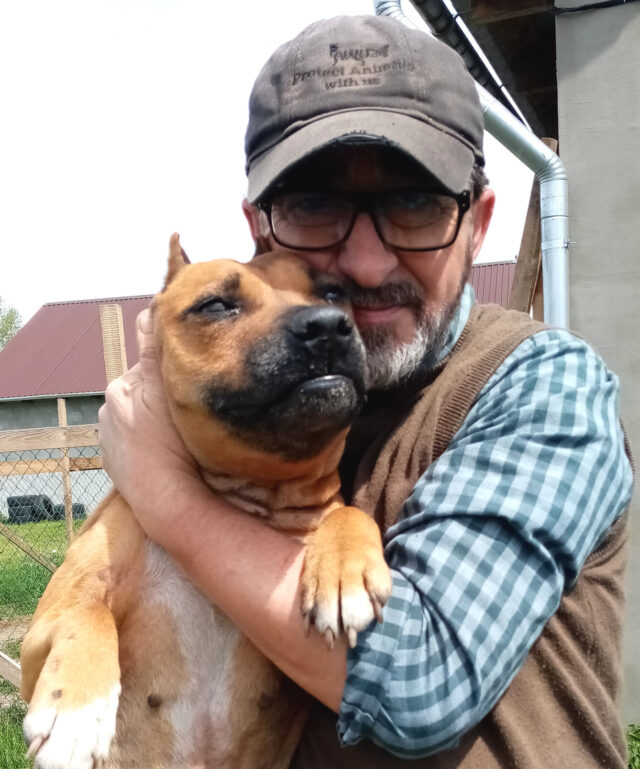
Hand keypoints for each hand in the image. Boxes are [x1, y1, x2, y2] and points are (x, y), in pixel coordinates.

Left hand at [98, 309, 200, 538]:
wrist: (166, 501)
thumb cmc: (173, 446)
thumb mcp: (168, 391)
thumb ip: (155, 350)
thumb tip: (150, 308)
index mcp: (121, 389)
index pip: (149, 364)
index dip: (171, 368)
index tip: (190, 377)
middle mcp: (110, 411)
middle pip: (145, 391)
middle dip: (163, 393)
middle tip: (190, 408)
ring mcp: (111, 439)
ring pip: (142, 417)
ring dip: (157, 419)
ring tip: (180, 435)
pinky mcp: (116, 464)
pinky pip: (137, 443)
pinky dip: (151, 443)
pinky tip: (168, 452)